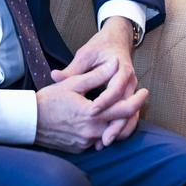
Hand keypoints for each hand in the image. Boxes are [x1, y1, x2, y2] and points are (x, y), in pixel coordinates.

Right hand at [35, 57, 148, 152]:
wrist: (28, 121)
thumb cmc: (49, 100)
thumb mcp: (73, 84)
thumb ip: (97, 76)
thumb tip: (114, 64)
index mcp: (92, 114)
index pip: (124, 110)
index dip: (138, 100)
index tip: (145, 91)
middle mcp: (91, 132)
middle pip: (122, 125)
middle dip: (133, 113)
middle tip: (139, 100)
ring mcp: (85, 143)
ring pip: (111, 135)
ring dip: (119, 124)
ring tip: (124, 110)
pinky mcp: (80, 148)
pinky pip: (98, 141)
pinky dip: (104, 131)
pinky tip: (104, 121)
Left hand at [51, 17, 141, 148]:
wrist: (117, 41)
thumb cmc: (100, 47)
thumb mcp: (85, 54)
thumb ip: (72, 69)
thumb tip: (54, 76)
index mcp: (120, 68)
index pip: (115, 88)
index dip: (105, 100)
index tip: (93, 111)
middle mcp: (129, 81)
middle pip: (127, 106)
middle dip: (117, 124)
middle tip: (103, 140)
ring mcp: (131, 90)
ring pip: (131, 114)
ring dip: (120, 130)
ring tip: (104, 143)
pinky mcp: (128, 96)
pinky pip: (128, 115)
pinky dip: (120, 128)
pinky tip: (106, 138)